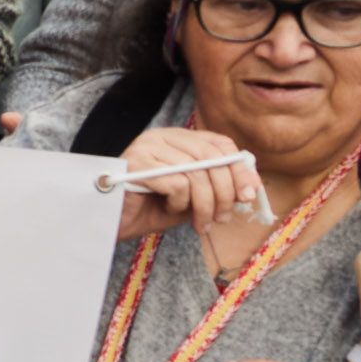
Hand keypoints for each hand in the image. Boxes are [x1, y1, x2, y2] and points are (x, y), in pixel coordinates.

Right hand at [107, 126, 262, 242]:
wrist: (110, 224)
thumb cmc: (150, 210)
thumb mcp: (192, 199)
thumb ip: (216, 188)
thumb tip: (250, 188)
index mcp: (177, 139)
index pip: (220, 143)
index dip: (240, 168)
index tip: (249, 194)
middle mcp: (163, 137)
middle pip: (213, 157)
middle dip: (226, 192)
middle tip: (224, 217)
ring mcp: (148, 147)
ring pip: (198, 173)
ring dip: (206, 205)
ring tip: (201, 223)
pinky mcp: (138, 164)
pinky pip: (178, 184)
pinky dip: (180, 203)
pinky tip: (169, 210)